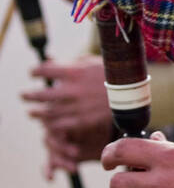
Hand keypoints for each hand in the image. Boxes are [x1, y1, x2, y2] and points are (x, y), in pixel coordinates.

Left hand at [20, 55, 113, 174]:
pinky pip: (61, 126)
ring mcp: (78, 107)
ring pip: (48, 113)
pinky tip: (49, 124)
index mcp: (74, 72)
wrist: (136, 94)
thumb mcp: (93, 62)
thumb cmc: (115, 75)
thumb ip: (71, 63)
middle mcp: (73, 90)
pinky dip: (52, 126)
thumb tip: (51, 62)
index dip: (35, 71)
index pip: (44, 71)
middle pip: (41, 94)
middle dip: (29, 95)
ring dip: (37, 113)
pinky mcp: (84, 121)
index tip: (33, 73)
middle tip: (24, 96)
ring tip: (33, 112)